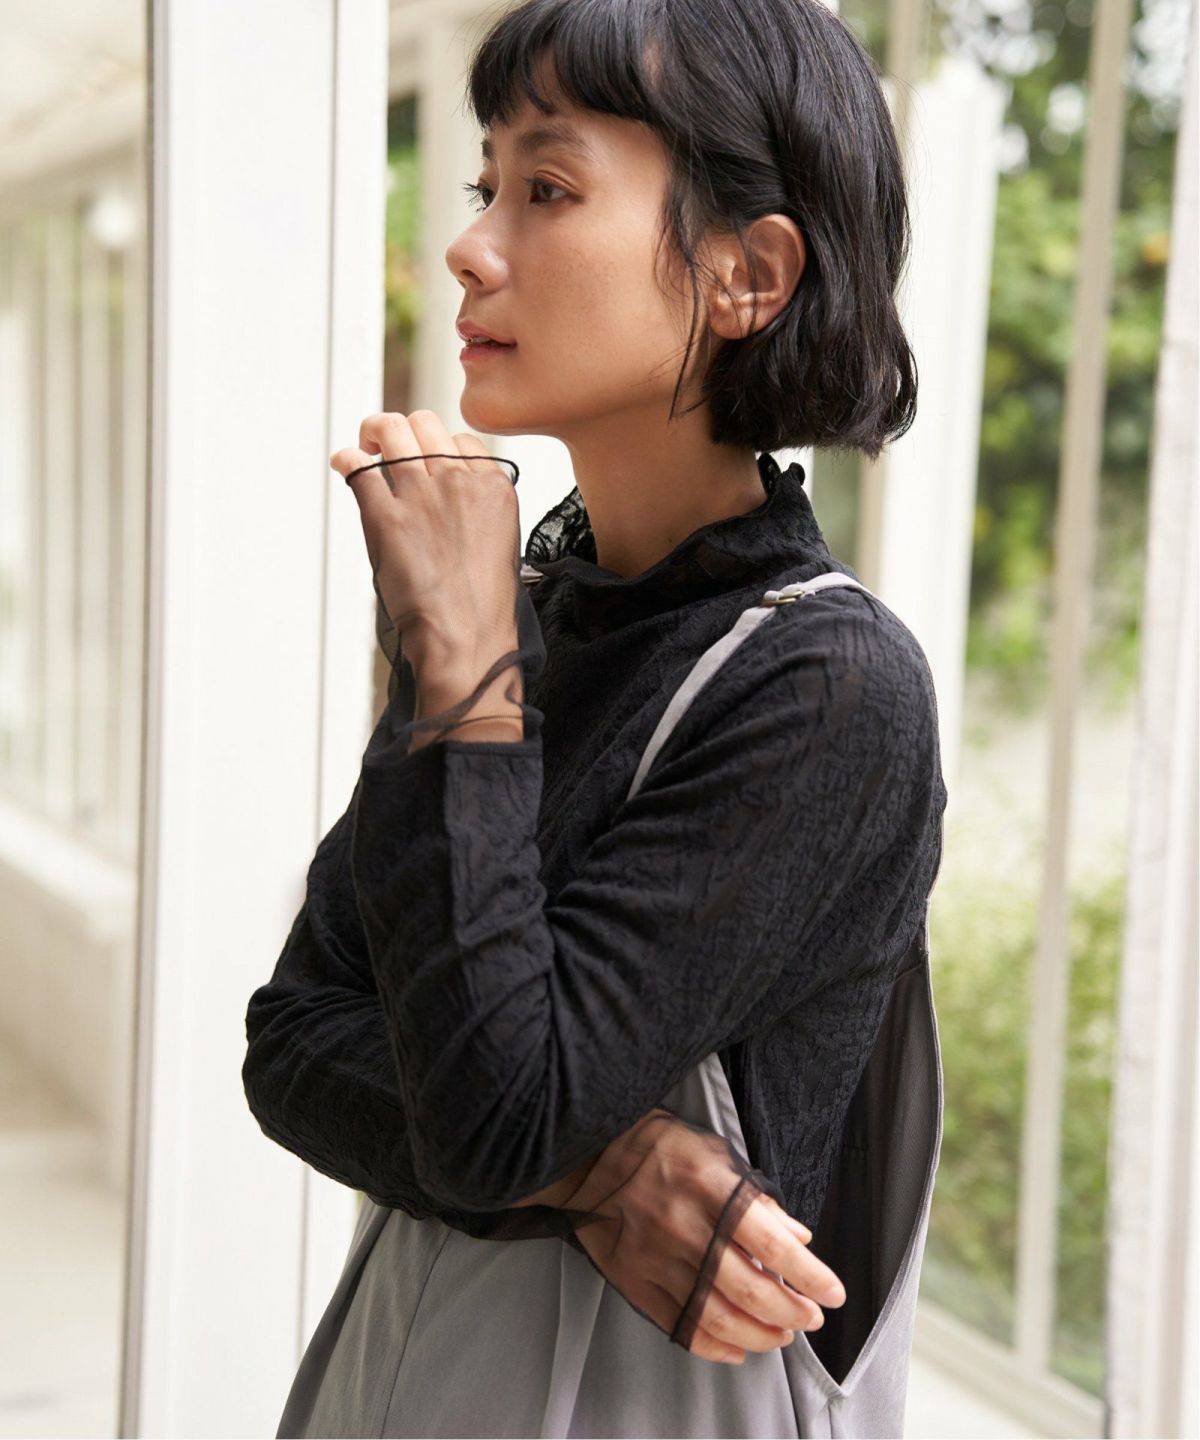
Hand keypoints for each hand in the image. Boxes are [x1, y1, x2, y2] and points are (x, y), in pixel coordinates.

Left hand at [329, 410, 520, 656]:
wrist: (467, 639)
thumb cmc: (484, 604)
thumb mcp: (501, 542)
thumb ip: (478, 508)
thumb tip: (451, 498)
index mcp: (494, 486)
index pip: (462, 440)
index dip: (440, 449)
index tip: (427, 465)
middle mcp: (459, 481)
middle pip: (425, 422)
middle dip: (404, 430)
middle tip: (388, 447)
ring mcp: (421, 496)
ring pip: (391, 429)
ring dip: (372, 432)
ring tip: (365, 448)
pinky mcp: (386, 516)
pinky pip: (357, 466)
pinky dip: (346, 459)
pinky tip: (345, 465)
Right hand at [549, 1110, 845, 1365]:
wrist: (587, 1158)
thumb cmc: (657, 1149)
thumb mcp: (715, 1154)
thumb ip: (757, 1198)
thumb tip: (797, 1238)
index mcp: (711, 1190)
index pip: (772, 1243)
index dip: (810, 1275)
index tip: (834, 1293)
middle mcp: (686, 1228)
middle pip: (750, 1289)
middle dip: (790, 1312)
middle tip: (810, 1318)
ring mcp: (657, 1260)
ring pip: (719, 1317)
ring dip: (759, 1334)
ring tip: (781, 1335)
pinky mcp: (635, 1282)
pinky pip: (681, 1326)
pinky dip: (715, 1346)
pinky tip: (737, 1349)